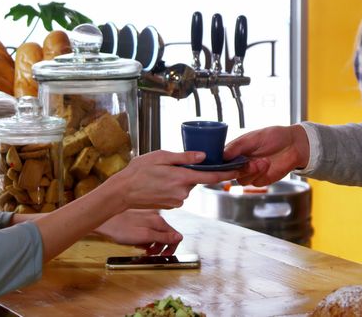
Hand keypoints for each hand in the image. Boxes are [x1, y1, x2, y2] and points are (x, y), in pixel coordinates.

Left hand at [93, 209, 181, 255]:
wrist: (105, 222)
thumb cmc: (121, 229)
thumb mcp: (145, 236)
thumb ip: (163, 237)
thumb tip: (179, 238)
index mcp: (159, 221)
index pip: (175, 236)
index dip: (171, 248)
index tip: (164, 255)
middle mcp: (156, 217)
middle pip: (166, 235)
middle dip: (160, 247)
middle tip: (151, 254)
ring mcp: (148, 217)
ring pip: (156, 234)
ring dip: (152, 244)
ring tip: (142, 249)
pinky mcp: (140, 218)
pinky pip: (148, 231)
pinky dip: (145, 238)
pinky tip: (137, 242)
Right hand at [105, 150, 242, 210]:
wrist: (123, 192)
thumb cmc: (139, 171)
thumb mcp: (161, 156)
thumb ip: (184, 157)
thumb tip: (204, 156)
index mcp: (182, 178)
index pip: (211, 176)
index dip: (226, 172)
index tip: (238, 168)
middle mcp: (183, 192)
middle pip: (196, 179)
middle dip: (189, 171)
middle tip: (171, 165)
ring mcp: (178, 201)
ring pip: (186, 186)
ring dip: (179, 179)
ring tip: (160, 174)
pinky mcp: (172, 205)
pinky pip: (178, 192)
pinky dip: (173, 186)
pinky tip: (159, 183)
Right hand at [224, 125, 309, 186]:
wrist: (294, 144)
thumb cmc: (274, 136)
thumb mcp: (254, 137)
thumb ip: (238, 146)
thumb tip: (223, 154)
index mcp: (236, 151)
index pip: (221, 160)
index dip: (220, 163)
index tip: (224, 162)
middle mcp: (241, 163)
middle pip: (229, 173)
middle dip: (237, 169)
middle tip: (247, 162)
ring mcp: (250, 173)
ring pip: (241, 180)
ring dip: (250, 172)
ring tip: (262, 161)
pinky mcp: (261, 180)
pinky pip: (254, 182)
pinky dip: (260, 174)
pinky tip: (267, 164)